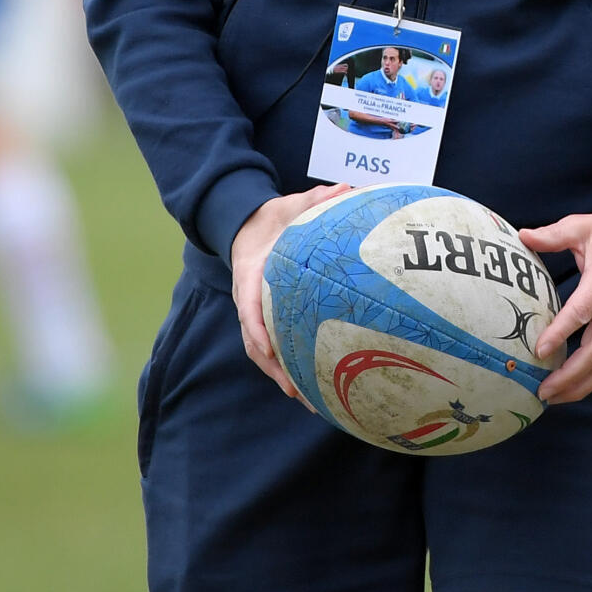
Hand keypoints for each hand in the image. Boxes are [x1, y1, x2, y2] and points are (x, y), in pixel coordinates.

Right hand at [229, 184, 350, 405]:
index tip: (269, 348)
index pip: (248, 304)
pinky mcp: (263, 320)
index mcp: (251, 273)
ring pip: (262, 352)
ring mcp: (254, 312)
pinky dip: (288, 369)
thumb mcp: (290, 206)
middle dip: (273, 367)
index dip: (257, 327)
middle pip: (254, 340)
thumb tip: (345, 188)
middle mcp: (248, 298)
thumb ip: (314, 200)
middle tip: (295, 390)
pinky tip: (312, 390)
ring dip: (282, 377)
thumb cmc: (273, 219)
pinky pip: (273, 348)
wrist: (246, 226)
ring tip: (308, 402)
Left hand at [517, 201, 591, 404]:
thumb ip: (551, 235)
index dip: (560, 333)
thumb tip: (521, 236)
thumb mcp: (581, 225)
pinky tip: (576, 386)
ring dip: (582, 384)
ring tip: (555, 396)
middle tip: (542, 390)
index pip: (580, 312)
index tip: (539, 351)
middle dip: (569, 375)